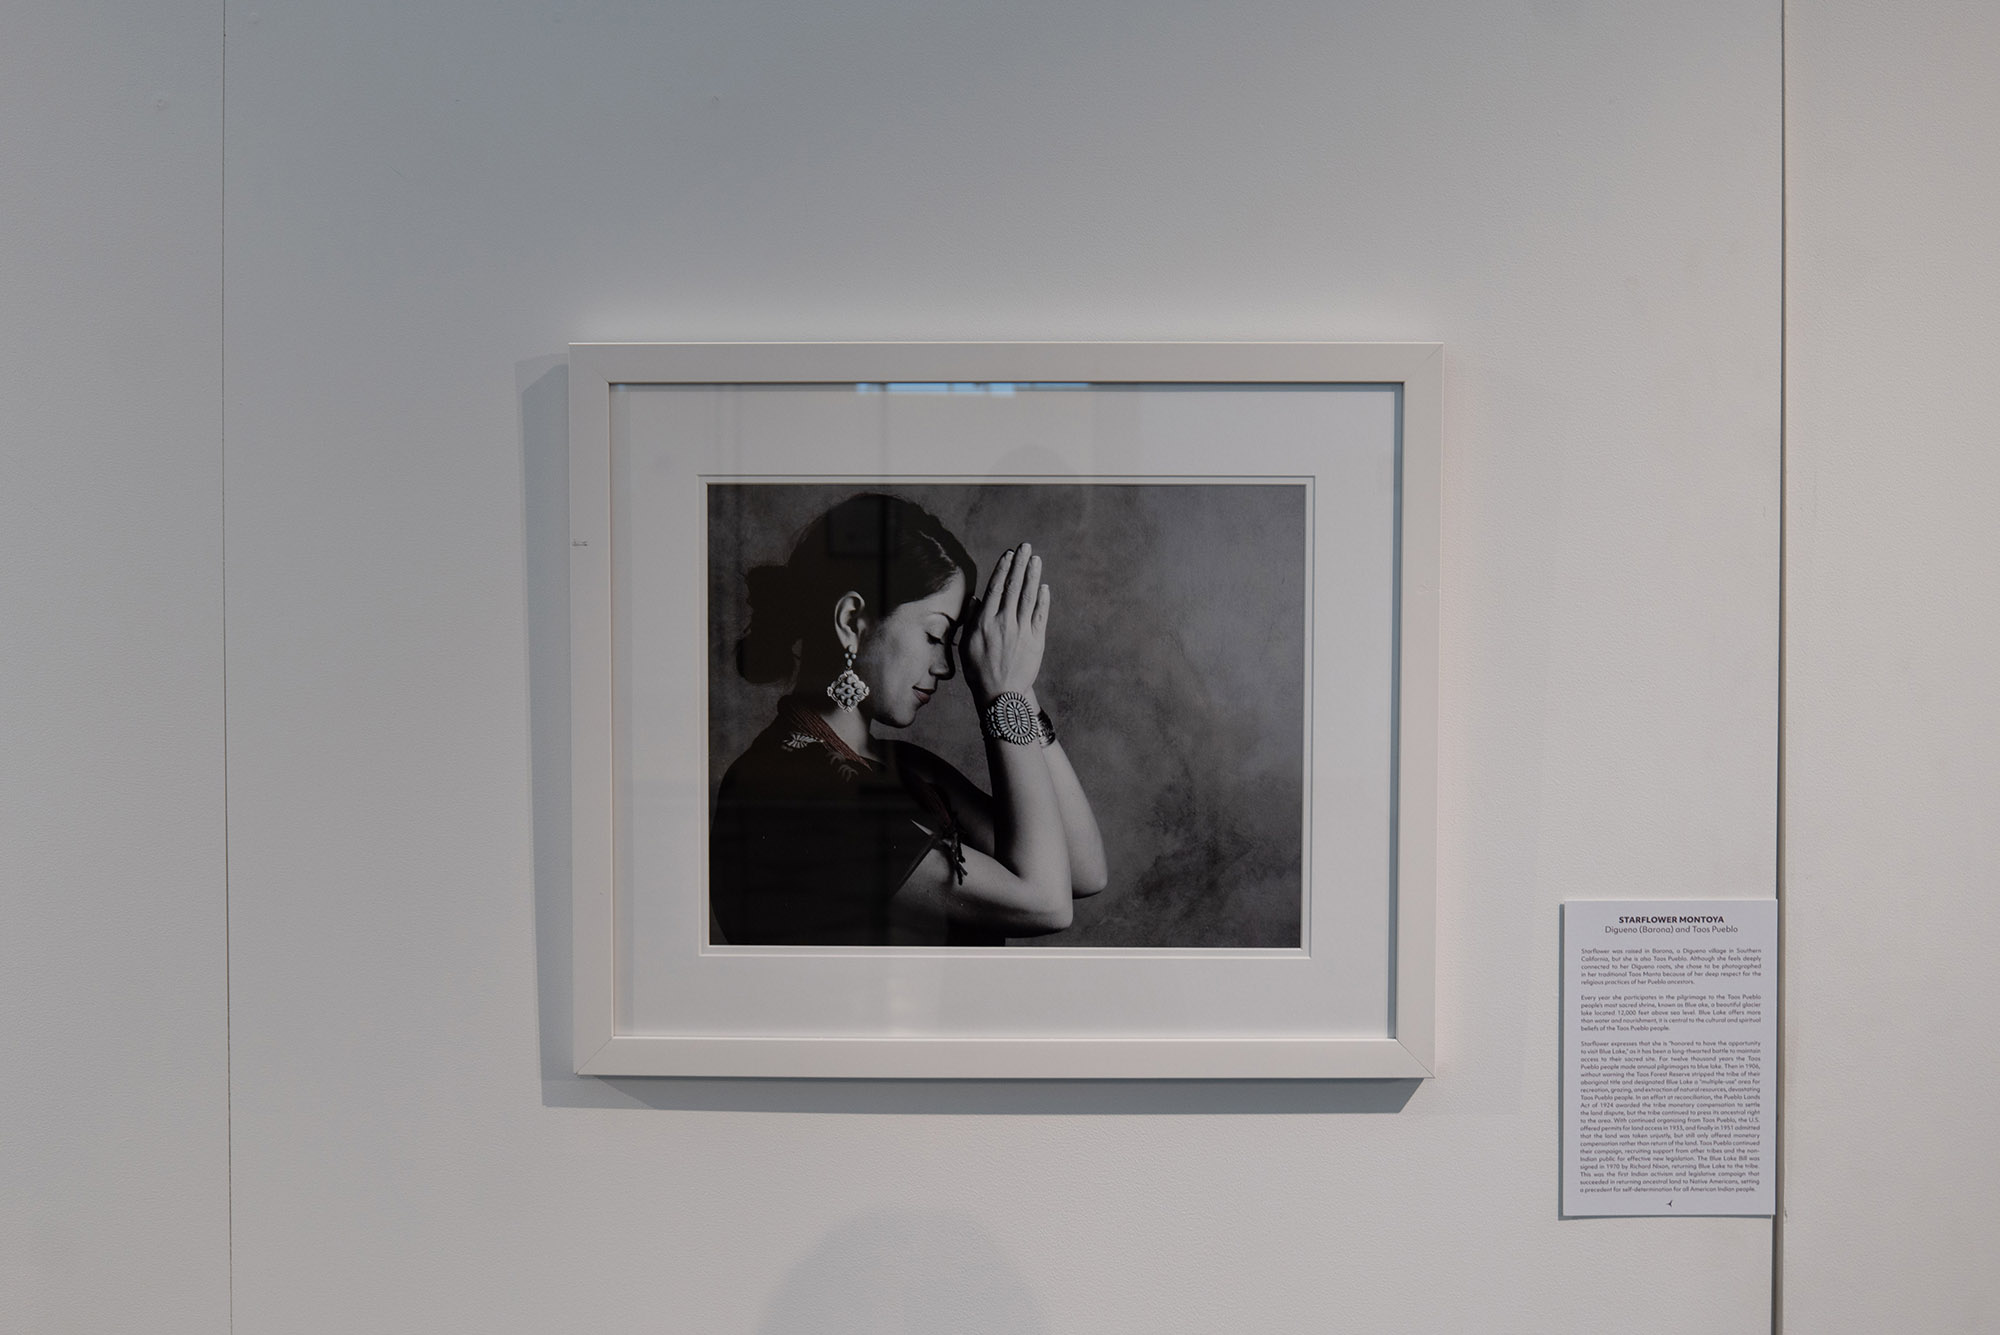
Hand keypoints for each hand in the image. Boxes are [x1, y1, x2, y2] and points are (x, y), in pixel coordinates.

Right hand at [961, 543, 1048, 702]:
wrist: (1000, 695)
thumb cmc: (979, 671)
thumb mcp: (967, 644)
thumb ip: (972, 619)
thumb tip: (976, 598)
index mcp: (985, 622)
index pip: (996, 588)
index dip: (1003, 569)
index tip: (1009, 554)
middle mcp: (1004, 622)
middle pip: (1014, 587)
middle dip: (1020, 564)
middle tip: (1025, 547)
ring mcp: (1021, 631)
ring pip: (1029, 597)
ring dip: (1033, 576)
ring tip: (1036, 559)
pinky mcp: (1036, 641)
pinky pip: (1041, 615)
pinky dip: (1043, 599)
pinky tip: (1044, 586)